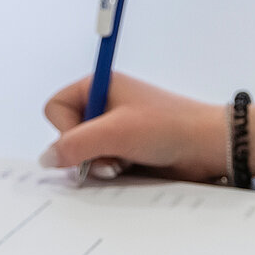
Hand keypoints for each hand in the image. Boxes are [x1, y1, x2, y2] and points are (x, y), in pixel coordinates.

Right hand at [42, 72, 224, 182]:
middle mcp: (105, 104)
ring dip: (100, 163)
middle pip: (68, 134)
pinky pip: (101, 164)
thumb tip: (46, 158)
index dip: (65, 129)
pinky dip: (111, 170)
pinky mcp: (125, 149)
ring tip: (124, 163)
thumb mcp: (115, 133)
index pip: (55, 108)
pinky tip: (130, 168)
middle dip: (86, 151)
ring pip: (84, 153)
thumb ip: (74, 144)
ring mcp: (115, 128)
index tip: (89, 139)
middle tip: (110, 156)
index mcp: (99, 85)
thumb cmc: (169, 127)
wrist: (207, 147)